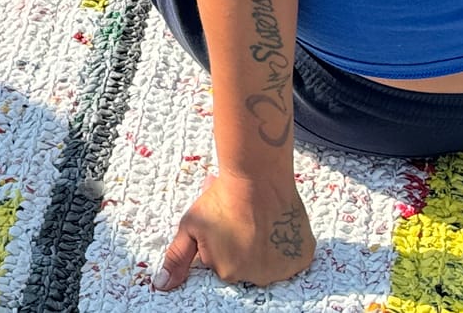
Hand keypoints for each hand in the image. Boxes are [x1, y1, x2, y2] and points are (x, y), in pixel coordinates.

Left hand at [154, 175, 313, 291]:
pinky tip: (277, 224)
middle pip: (249, 265)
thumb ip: (177, 259)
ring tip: (260, 219)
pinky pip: (294, 256)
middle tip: (243, 219)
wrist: (255, 177)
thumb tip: (161, 286)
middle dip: (245, 245)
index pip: (225, 264)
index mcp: (228, 273)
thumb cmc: (221, 199)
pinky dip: (287, 243)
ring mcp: (282, 268)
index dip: (225, 242)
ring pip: (272, 262)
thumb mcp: (190, 226)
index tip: (228, 224)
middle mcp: (257, 277)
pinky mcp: (302, 256)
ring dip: (267, 246)